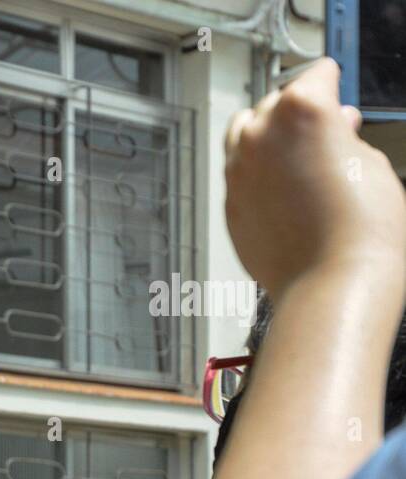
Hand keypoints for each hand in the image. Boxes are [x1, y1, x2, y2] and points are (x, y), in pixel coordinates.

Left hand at [223, 57, 405, 302]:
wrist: (331, 281)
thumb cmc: (360, 227)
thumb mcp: (371, 162)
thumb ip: (345, 136)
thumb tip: (338, 126)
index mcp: (300, 109)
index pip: (317, 75)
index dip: (333, 83)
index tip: (336, 89)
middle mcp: (259, 134)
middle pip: (276, 102)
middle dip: (300, 112)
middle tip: (327, 132)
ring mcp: (238, 169)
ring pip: (245, 133)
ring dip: (269, 135)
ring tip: (298, 154)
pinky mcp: (228, 202)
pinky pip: (239, 172)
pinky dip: (257, 170)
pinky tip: (282, 187)